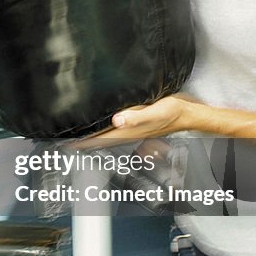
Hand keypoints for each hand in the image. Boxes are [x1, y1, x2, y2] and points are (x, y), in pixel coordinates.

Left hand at [78, 95, 194, 146]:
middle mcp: (130, 132)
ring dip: (93, 140)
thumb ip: (137, 116)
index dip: (85, 142)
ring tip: (79, 140)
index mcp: (130, 131)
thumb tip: (117, 120)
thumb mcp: (156, 111)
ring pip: (107, 138)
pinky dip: (104, 133)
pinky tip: (101, 130)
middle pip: (102, 141)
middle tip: (68, 144)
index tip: (69, 145)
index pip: (102, 139)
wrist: (188, 114)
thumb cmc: (174, 112)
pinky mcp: (137, 125)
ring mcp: (133, 131)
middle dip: (85, 144)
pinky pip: (116, 132)